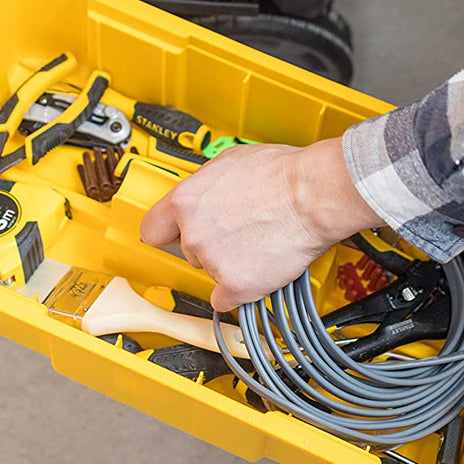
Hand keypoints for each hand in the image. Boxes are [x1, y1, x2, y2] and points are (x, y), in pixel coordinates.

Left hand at [140, 137, 380, 311]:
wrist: (312, 195)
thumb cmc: (279, 174)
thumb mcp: (228, 163)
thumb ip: (204, 187)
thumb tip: (202, 195)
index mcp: (185, 201)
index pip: (152, 230)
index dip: (166, 233)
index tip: (172, 236)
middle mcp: (192, 233)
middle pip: (188, 250)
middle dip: (209, 243)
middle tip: (237, 230)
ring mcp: (212, 261)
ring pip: (210, 271)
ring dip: (228, 263)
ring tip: (257, 241)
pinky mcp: (235, 285)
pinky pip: (225, 299)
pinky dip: (240, 290)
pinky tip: (257, 270)